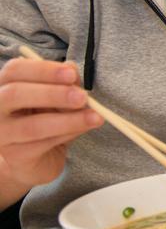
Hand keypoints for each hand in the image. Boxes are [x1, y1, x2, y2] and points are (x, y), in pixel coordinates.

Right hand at [0, 57, 103, 195]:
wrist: (36, 159)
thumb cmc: (45, 118)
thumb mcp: (57, 97)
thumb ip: (64, 83)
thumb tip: (73, 70)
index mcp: (5, 86)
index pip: (15, 70)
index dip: (43, 70)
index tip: (71, 73)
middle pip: (15, 94)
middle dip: (52, 93)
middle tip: (82, 96)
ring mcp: (2, 134)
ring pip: (32, 125)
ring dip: (68, 120)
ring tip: (94, 116)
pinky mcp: (15, 156)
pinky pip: (43, 144)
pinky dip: (68, 134)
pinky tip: (84, 128)